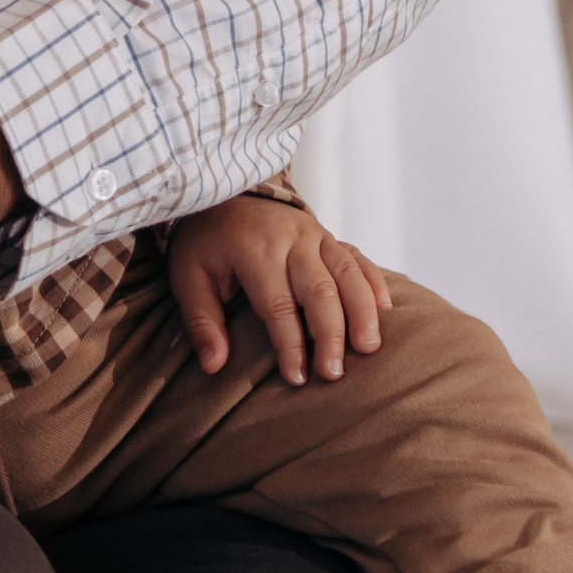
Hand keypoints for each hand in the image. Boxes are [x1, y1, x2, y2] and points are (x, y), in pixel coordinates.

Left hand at [165, 194, 390, 384]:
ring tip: (368, 348)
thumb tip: (214, 366)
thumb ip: (201, 322)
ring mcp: (314, 233)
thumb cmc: (205, 243)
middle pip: (319, 290)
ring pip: (347, 272)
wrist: (223, 194)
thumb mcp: (187, 277)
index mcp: (254, 249)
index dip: (290, 344)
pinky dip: (373, 282)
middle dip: (330, 334)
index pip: (278, 305)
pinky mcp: (329, 235)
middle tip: (334, 373)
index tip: (296, 378)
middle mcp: (289, 238)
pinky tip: (386, 311)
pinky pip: (358, 257)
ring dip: (362, 311)